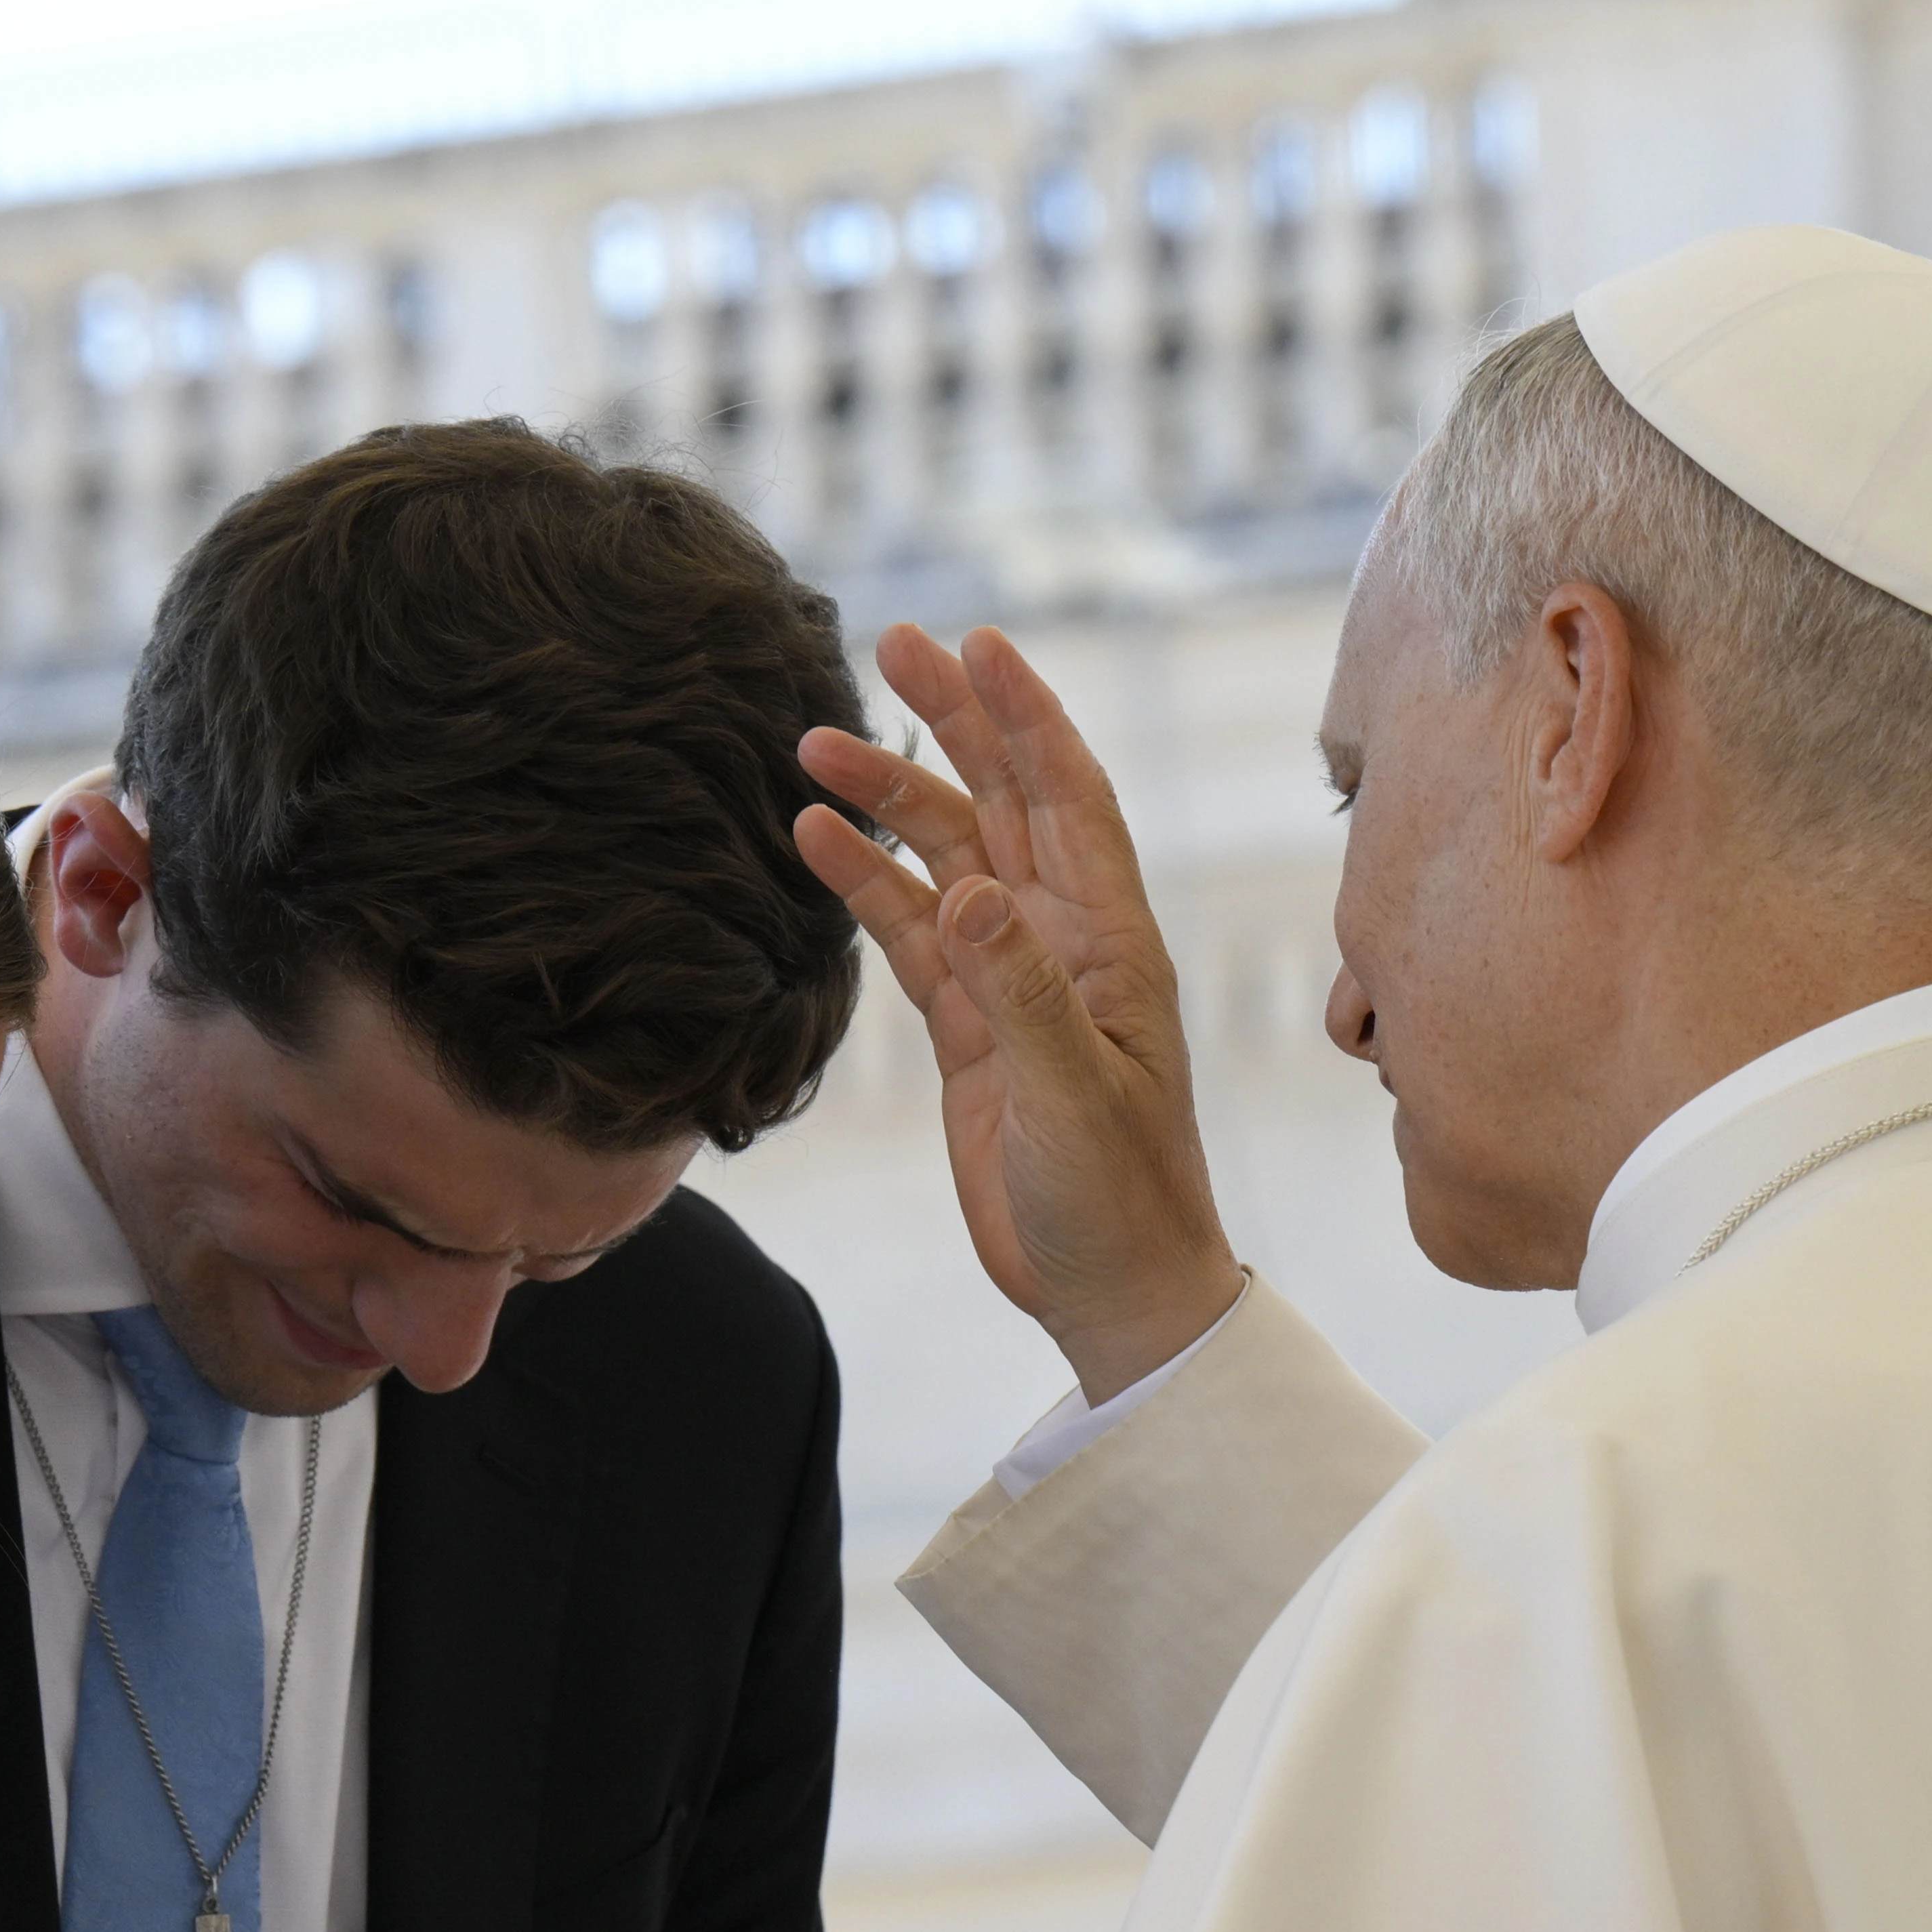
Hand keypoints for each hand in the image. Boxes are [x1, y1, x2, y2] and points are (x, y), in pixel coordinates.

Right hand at [794, 624, 1241, 1403]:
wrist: (1112, 1288)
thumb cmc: (1119, 1200)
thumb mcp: (1073, 1098)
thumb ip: (1022, 995)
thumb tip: (971, 894)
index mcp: (1112, 944)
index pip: (1070, 798)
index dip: (1028, 716)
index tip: (979, 644)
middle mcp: (1064, 943)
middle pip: (1004, 801)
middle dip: (951, 721)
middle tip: (888, 642)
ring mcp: (1012, 981)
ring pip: (947, 858)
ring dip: (888, 798)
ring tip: (811, 741)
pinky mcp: (968, 1029)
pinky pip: (911, 932)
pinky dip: (867, 882)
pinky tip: (814, 836)